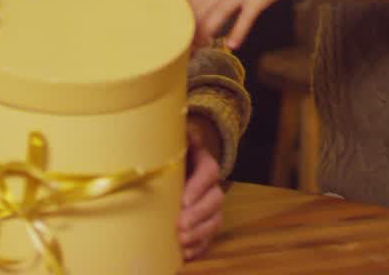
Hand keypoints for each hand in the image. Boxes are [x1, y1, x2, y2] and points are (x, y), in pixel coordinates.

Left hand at [178, 116, 223, 259]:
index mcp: (206, 165)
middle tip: (180, 225)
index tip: (183, 200)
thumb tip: (190, 133)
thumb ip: (184, 136)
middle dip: (197, 216)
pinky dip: (198, 247)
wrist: (178, 169)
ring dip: (199, 234)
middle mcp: (213, 188)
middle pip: (214, 202)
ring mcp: (211, 208)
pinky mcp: (205, 225)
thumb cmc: (174, 157)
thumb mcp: (176, 143)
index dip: (198, 188)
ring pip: (214, 222)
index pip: (209, 174)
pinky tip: (185, 254)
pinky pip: (208, 238)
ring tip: (181, 241)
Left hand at [187, 0, 321, 49]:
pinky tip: (231, 45)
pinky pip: (245, 17)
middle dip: (191, 29)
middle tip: (185, 47)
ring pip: (218, 13)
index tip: (177, 34)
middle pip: (201, 9)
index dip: (182, 19)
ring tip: (201, 48)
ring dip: (207, 32)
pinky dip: (238, 31)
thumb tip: (199, 9)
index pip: (192, 0)